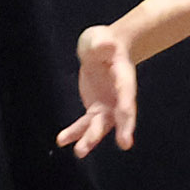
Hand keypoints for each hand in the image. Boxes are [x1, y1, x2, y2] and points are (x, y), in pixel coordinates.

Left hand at [57, 26, 137, 156]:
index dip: (126, 114)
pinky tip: (62, 140)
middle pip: (115, 117)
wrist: (103, 49)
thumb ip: (102, 43)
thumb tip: (106, 46)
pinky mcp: (95, 109)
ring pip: (99, 126)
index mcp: (124, 78)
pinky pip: (84, 124)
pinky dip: (74, 133)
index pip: (126, 97)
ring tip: (78, 151)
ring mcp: (107, 105)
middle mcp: (119, 97)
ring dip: (89, 139)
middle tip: (112, 145)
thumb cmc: (104, 42)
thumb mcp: (101, 38)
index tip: (127, 134)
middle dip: (111, 132)